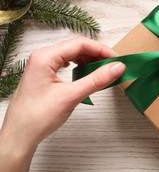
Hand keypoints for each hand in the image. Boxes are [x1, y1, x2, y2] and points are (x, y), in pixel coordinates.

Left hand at [0, 37, 125, 171]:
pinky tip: (87, 73)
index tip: (117, 60)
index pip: (80, 44)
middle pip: (77, 47)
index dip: (102, 50)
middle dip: (97, 54)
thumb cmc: (37, 117)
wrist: (19, 136)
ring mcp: (43, 65)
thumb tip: (117, 67)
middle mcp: (43, 57)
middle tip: (114, 65)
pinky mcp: (44, 74)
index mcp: (45, 57)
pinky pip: (66, 63)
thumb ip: (96, 80)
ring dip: (89, 60)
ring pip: (72, 54)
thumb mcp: (71, 96)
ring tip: (104, 70)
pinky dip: (80, 66)